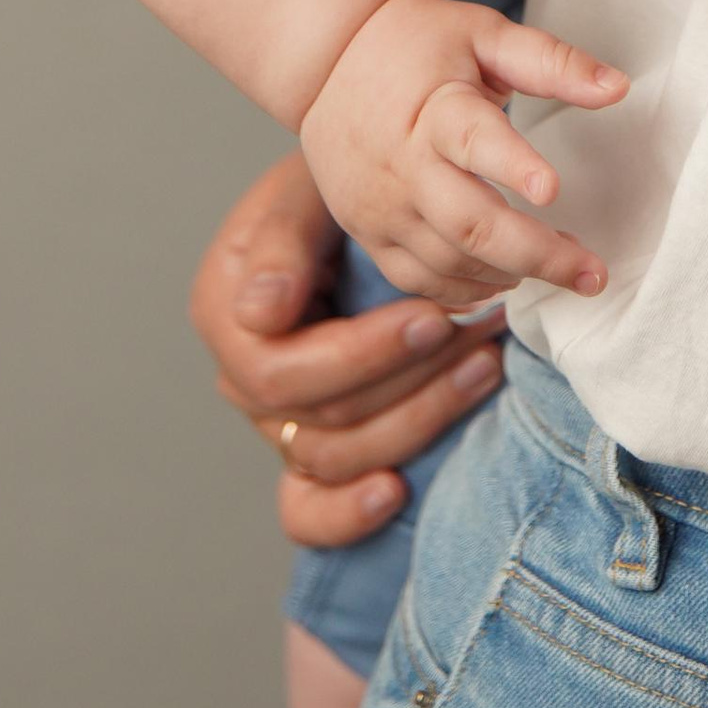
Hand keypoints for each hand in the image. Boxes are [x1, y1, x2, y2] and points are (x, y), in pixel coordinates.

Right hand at [189, 150, 512, 544]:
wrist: (342, 208)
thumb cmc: (322, 193)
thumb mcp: (300, 195)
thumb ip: (280, 247)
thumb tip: (261, 312)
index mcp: (226, 316)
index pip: (286, 370)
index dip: (364, 356)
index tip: (434, 317)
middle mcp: (242, 380)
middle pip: (320, 420)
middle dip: (408, 381)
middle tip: (477, 336)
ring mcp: (273, 421)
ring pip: (335, 458)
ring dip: (416, 421)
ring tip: (481, 371)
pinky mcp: (305, 450)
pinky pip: (309, 509)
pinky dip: (347, 514)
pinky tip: (397, 493)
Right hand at [298, 0, 625, 307]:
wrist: (328, 58)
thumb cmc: (419, 42)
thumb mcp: (484, 33)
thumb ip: (550, 61)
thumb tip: (619, 87)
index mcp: (435, 108)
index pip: (473, 139)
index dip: (513, 164)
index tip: (553, 187)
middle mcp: (403, 165)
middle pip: (469, 225)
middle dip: (538, 254)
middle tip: (593, 273)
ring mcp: (381, 207)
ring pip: (449, 263)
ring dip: (511, 274)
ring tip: (564, 268)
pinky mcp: (368, 232)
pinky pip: (418, 281)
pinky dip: (466, 291)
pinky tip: (506, 281)